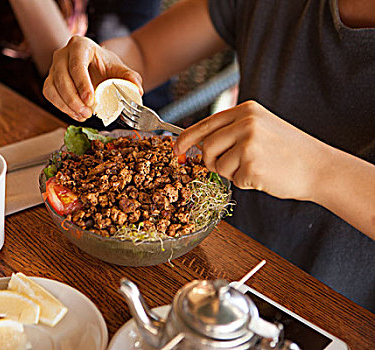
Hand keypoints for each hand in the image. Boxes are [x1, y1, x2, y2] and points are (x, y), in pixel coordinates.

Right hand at [43, 36, 142, 121]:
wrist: (98, 69)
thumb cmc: (107, 67)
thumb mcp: (121, 70)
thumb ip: (131, 78)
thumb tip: (137, 90)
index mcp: (80, 45)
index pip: (77, 64)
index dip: (82, 83)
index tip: (90, 100)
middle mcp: (62, 53)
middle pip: (61, 77)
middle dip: (73, 98)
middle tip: (88, 113)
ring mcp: (53, 67)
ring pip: (52, 87)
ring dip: (66, 105)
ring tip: (83, 116)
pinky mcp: (50, 81)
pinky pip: (50, 95)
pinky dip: (62, 107)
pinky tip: (76, 115)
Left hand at [174, 100, 326, 200]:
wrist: (319, 167)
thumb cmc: (288, 151)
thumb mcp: (261, 128)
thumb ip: (231, 131)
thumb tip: (197, 144)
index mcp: (246, 110)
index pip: (205, 124)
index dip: (185, 139)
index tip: (176, 150)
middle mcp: (246, 123)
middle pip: (206, 147)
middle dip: (210, 161)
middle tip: (227, 167)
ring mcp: (249, 143)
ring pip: (217, 165)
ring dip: (229, 173)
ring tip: (253, 168)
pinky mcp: (252, 165)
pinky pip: (233, 180)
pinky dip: (245, 182)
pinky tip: (263, 175)